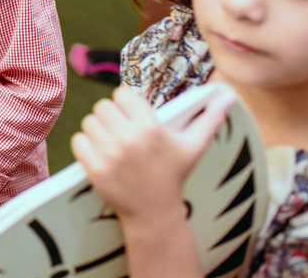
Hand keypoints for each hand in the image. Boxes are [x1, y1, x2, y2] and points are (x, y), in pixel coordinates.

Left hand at [70, 86, 234, 222]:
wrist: (155, 213)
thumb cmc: (174, 174)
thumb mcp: (194, 145)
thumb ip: (210, 117)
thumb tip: (230, 94)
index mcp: (151, 128)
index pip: (122, 94)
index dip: (126, 103)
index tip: (133, 115)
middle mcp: (129, 139)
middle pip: (103, 106)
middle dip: (112, 116)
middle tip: (123, 130)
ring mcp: (110, 154)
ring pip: (90, 121)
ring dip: (99, 130)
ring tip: (113, 142)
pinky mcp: (94, 168)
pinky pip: (78, 140)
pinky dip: (86, 145)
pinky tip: (101, 154)